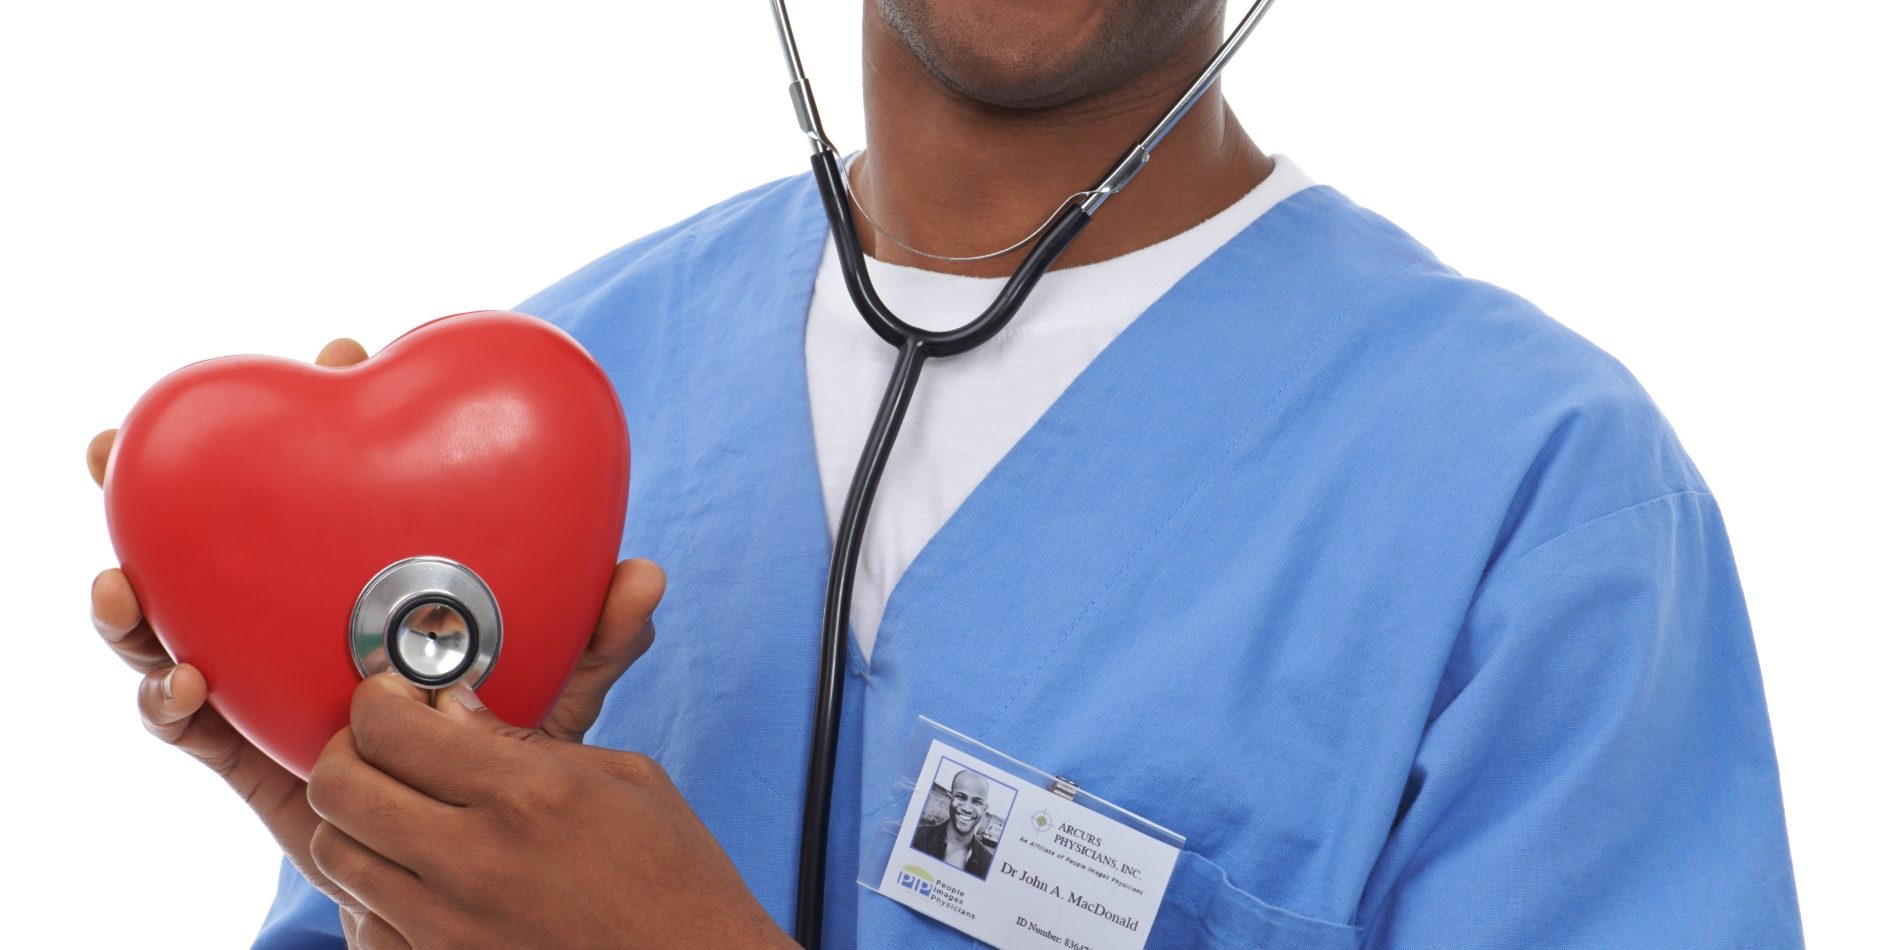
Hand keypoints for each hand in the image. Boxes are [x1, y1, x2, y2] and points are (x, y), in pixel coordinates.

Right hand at [86, 337, 667, 942]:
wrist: (468, 855)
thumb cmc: (506, 749)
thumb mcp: (561, 692)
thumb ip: (598, 640)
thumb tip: (644, 577)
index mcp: (374, 571)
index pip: (348, 473)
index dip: (337, 408)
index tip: (342, 353)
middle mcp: (308, 607)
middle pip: (231, 530)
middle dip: (176, 479)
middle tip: (117, 440)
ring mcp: (265, 669)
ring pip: (178, 616)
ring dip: (135, 593)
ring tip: (117, 584)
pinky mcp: (243, 743)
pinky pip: (185, 719)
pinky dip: (165, 698)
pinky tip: (182, 681)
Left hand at [305, 677, 791, 949]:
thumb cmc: (676, 880)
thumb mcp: (625, 782)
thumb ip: (528, 744)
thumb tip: (451, 710)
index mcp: (531, 796)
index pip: (392, 728)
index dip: (379, 699)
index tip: (394, 696)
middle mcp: (477, 862)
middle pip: (340, 786)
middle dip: (347, 750)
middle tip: (377, 743)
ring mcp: (450, 928)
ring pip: (336, 853)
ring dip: (352, 818)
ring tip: (391, 805)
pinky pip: (362, 918)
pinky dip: (370, 884)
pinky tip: (409, 867)